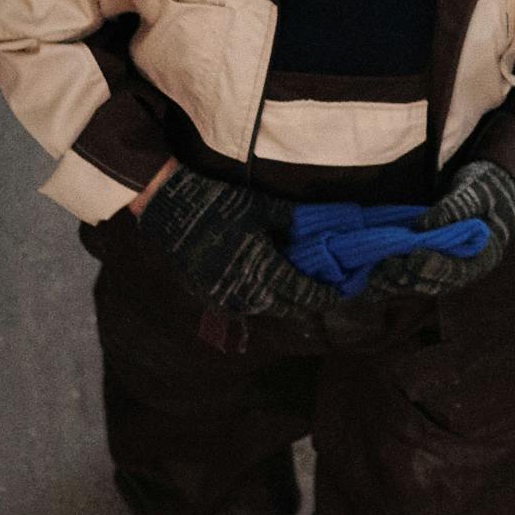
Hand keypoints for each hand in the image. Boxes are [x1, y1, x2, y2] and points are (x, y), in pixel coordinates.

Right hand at [144, 169, 325, 325]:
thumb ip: (295, 220)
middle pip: (288, 308)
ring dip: (283, 302)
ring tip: (296, 288)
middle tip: (322, 290)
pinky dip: (259, 299)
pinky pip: (243, 306)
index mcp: (263, 270)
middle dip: (307, 302)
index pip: (304, 293)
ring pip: (266, 309)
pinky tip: (265, 286)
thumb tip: (326, 223)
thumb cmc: (220, 204)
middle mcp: (246, 293)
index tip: (342, 291)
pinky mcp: (209, 297)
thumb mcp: (263, 207)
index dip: (325, 295)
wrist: (172, 210)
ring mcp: (225, 299)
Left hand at [370, 159, 514, 297]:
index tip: (414, 258)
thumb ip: (454, 208)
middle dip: (409, 277)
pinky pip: (410, 277)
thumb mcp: (475, 193)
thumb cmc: (485, 190)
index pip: (459, 270)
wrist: (486, 191)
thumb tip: (423, 226)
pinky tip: (372, 276)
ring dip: (396, 282)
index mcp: (484, 257)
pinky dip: (392, 279)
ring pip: (419, 284)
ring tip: (374, 276)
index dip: (436, 267)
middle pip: (435, 283)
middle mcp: (464, 270)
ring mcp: (446, 269)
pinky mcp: (430, 264)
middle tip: (387, 267)